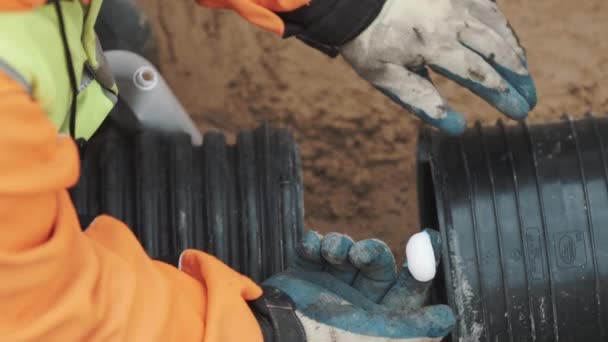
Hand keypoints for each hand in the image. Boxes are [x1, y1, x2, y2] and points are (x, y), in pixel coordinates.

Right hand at [262, 230, 454, 340]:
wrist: (280, 335)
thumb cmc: (333, 340)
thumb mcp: (381, 337)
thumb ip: (413, 327)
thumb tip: (448, 316)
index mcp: (377, 317)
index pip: (405, 289)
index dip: (418, 267)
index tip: (430, 237)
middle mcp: (355, 301)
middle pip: (376, 263)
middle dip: (371, 251)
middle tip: (360, 251)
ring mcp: (327, 287)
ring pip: (345, 250)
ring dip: (339, 244)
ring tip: (331, 251)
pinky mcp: (302, 276)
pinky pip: (312, 249)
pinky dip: (312, 243)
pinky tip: (311, 247)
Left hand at [341, 0, 536, 134]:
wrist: (354, 2)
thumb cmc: (369, 43)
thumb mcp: (386, 78)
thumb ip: (422, 101)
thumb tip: (456, 127)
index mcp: (433, 45)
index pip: (479, 74)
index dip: (503, 95)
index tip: (519, 112)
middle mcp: (450, 19)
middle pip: (496, 50)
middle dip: (518, 77)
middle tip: (530, 99)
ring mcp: (454, 0)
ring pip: (497, 25)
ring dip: (514, 52)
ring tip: (524, 74)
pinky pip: (487, 6)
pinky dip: (502, 26)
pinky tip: (506, 40)